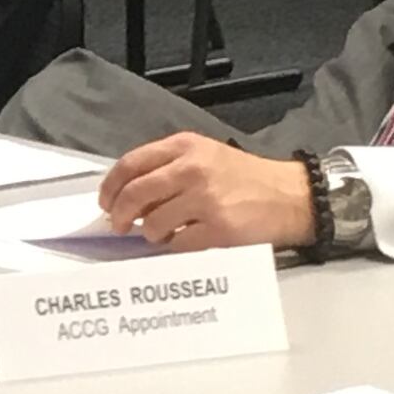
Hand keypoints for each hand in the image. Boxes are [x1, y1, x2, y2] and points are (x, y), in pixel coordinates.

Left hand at [93, 132, 315, 250]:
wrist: (289, 196)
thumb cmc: (244, 178)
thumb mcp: (205, 156)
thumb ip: (167, 167)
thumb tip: (127, 196)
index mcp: (185, 146)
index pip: (130, 164)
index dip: (110, 187)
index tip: (105, 202)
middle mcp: (192, 169)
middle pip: (134, 194)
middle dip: (119, 215)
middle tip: (119, 226)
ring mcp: (205, 199)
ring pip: (152, 224)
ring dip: (151, 234)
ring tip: (164, 233)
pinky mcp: (218, 228)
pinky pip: (178, 244)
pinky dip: (176, 246)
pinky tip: (187, 239)